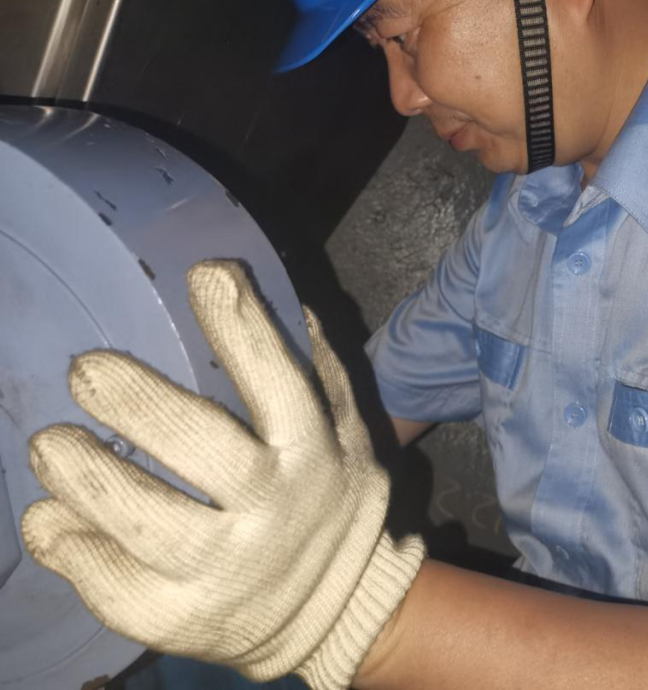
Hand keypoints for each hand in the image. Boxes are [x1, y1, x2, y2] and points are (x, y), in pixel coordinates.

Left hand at [20, 260, 423, 688]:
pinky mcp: (182, 619)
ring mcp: (228, 570)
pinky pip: (111, 582)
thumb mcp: (351, 434)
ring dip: (83, 475)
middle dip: (133, 401)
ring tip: (51, 443)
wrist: (341, 612)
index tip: (204, 274)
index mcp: (315, 453)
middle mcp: (275, 510)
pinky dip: (71, 545)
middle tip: (85, 370)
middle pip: (197, 446)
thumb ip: (321, 370)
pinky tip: (53, 517)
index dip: (241, 323)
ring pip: (141, 520)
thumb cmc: (333, 501)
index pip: (278, 379)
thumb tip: (279, 293)